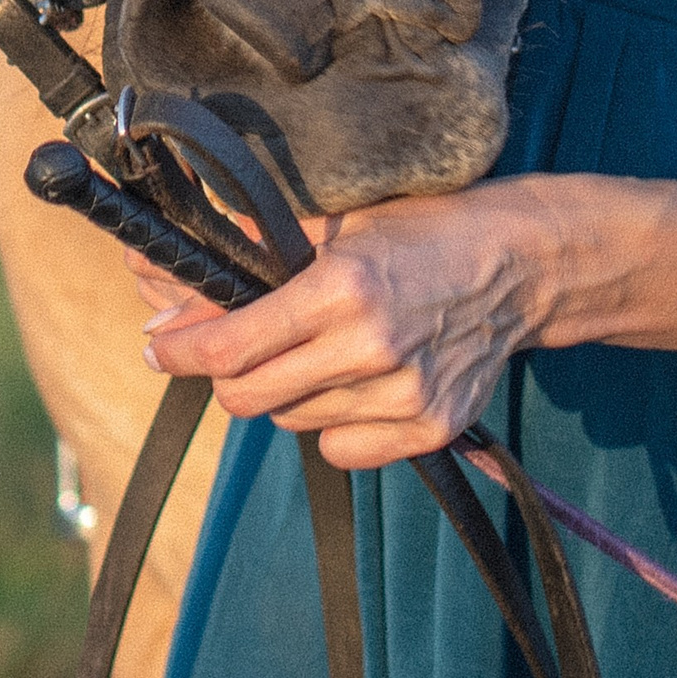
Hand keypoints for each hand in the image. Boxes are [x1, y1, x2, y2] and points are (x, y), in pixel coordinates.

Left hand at [130, 184, 550, 470]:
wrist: (517, 266)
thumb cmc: (423, 234)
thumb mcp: (341, 225)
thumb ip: (262, 253)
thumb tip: (182, 279)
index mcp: (340, 287)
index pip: (231, 346)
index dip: (181, 350)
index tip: (159, 347)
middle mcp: (369, 346)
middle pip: (251, 397)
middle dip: (226, 378)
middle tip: (232, 355)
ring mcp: (402, 395)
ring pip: (294, 423)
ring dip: (287, 395)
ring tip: (318, 354)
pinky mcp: (428, 430)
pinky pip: (342, 452)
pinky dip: (334, 427)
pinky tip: (355, 386)